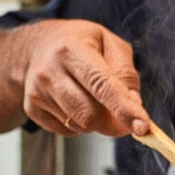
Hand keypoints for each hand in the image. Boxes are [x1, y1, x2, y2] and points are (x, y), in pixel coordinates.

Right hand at [20, 19, 149, 137]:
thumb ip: (126, 72)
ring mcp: (37, 91)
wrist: (40, 45)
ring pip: (79, 125)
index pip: (102, 85)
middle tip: (125, 118)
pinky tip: (77, 103)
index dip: (124, 108)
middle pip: (89, 114)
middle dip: (114, 123)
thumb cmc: (81, 42)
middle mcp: (49, 70)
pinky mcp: (32, 108)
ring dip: (97, 122)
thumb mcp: (110, 43)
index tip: (142, 127)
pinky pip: (66, 131)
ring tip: (94, 98)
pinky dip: (79, 125)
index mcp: (71, 48)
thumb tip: (134, 105)